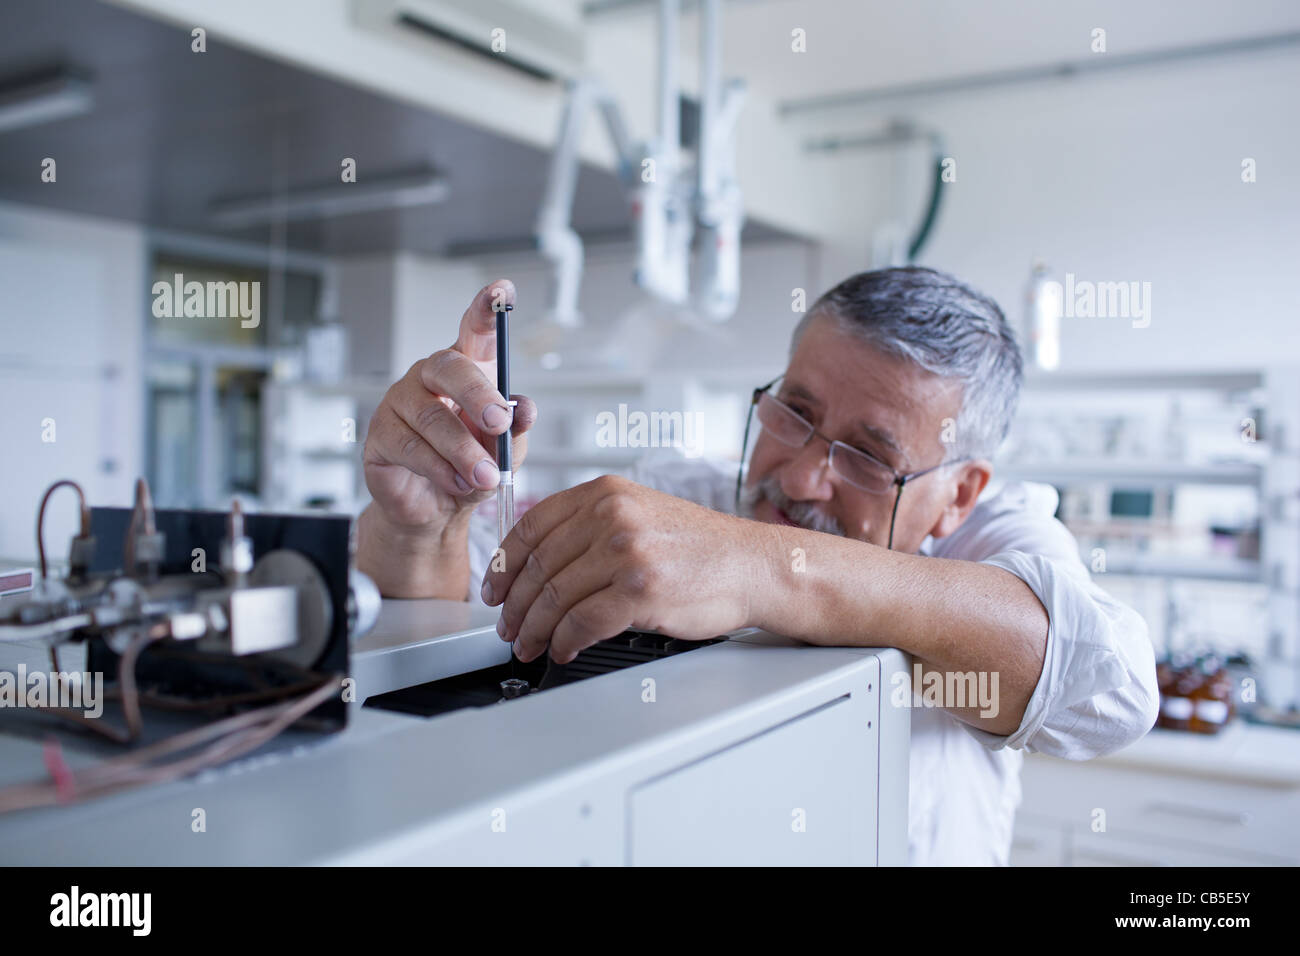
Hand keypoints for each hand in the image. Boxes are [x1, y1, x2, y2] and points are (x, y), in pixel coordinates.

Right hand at [363, 279, 536, 530]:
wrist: (437, 510)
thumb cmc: (472, 468)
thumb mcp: (505, 451)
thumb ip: (515, 429)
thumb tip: (525, 410)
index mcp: (466, 370)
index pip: (475, 330)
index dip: (487, 309)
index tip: (503, 291)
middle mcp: (430, 377)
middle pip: (449, 368)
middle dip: (479, 397)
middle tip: (499, 424)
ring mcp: (400, 401)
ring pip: (432, 418)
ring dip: (464, 451)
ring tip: (485, 476)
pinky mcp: (379, 434)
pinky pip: (410, 448)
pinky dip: (440, 469)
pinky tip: (457, 483)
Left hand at [481, 475, 771, 662]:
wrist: (753, 566)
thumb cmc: (700, 547)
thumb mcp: (641, 513)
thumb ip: (591, 525)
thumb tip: (538, 561)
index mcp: (606, 493)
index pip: (531, 526)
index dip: (503, 565)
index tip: (495, 588)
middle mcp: (612, 516)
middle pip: (538, 566)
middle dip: (514, 606)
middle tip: (508, 628)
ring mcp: (626, 552)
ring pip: (554, 597)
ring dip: (534, 630)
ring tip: (530, 645)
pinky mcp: (640, 590)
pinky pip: (581, 623)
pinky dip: (564, 642)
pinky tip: (563, 649)